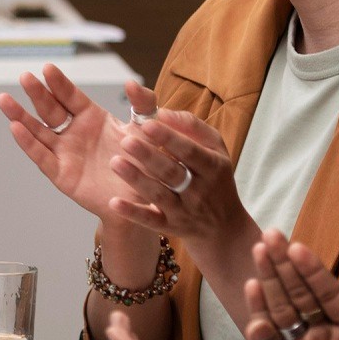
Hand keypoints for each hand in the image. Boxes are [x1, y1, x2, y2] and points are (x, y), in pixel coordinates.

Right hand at [0, 68, 140, 217]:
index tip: (47, 69)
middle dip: (37, 94)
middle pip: (50, 110)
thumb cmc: (145, 162)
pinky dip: (28, 143)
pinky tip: (15, 128)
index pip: (70, 96)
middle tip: (25, 77)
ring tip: (4, 100)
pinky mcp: (61, 175)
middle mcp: (74, 133)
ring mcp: (65, 153)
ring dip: (20, 116)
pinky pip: (42, 157)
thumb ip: (143, 104)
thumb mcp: (147, 129)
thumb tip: (131, 82)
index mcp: (91, 118)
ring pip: (38, 131)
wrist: (145, 198)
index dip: (59, 84)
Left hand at [106, 83, 250, 245]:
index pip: (190, 151)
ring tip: (115, 162)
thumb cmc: (215, 178)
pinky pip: (150, 220)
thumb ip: (192, 127)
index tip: (147, 123)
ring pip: (159, 195)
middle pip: (172, 172)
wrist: (224, 227)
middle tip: (126, 140)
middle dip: (149, 156)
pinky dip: (133, 213)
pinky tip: (114, 202)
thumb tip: (163, 112)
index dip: (170, 138)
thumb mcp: (215, 149)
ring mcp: (184, 211)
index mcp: (212, 166)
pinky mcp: (170, 226)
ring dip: (137, 179)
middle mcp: (199, 190)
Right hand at [246, 230, 338, 339]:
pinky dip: (258, 312)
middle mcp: (326, 335)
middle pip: (302, 292)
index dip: (313, 272)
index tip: (297, 248)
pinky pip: (268, 333)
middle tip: (268, 236)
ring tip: (256, 251)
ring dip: (269, 279)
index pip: (330, 295)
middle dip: (285, 265)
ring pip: (283, 306)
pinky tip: (247, 289)